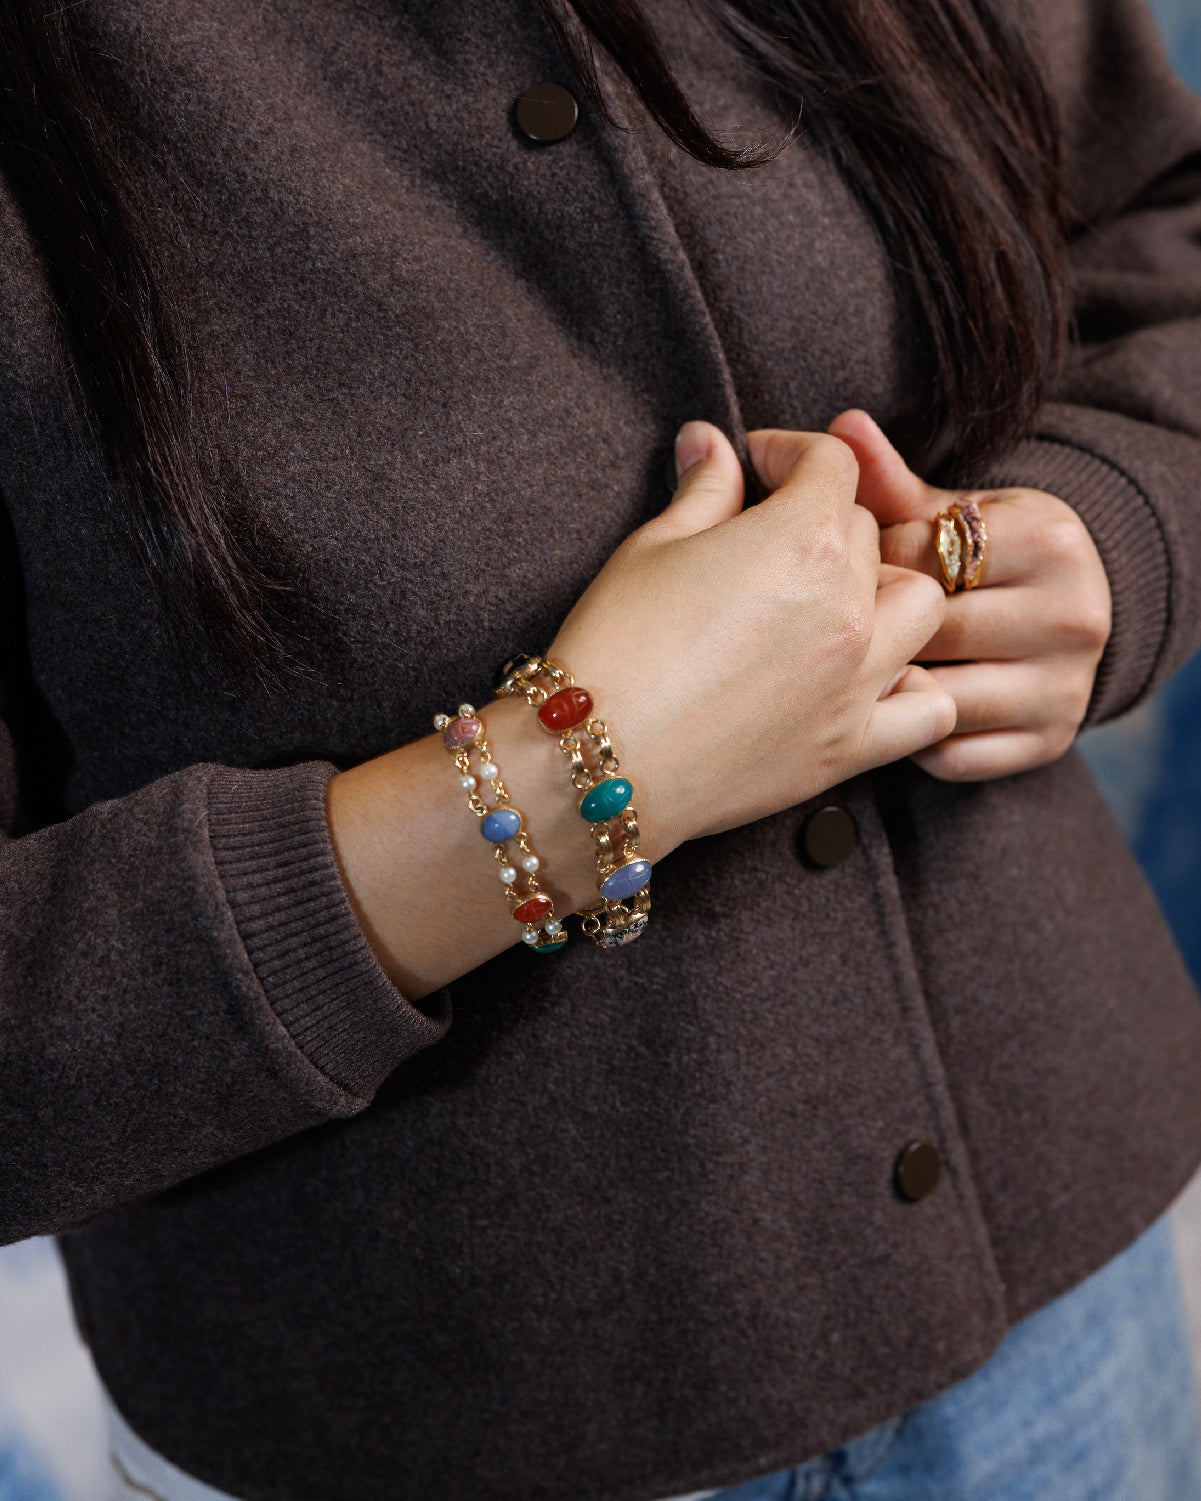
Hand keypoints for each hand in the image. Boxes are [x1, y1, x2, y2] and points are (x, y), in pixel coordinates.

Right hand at [549, 421, 955, 853]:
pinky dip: (915, 690)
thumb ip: (703, 490)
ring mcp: (859, 680)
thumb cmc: (615, 647)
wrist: (598, 760)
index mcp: (803, 539)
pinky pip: (930, 711)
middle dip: (821, 521)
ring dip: (886, 592)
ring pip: (921, 607)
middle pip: (868, 532)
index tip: (754, 468)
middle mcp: (849, 605)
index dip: (789, 453)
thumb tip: (709, 442)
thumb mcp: (651, 547)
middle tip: (766, 542)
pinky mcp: (850, 747)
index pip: (832, 464)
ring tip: (831, 605)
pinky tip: (868, 682)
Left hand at [828, 409, 1111, 780]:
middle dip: (874, 628)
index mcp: (1050, 539)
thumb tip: (841, 428)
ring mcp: (1064, 685)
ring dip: (887, 687)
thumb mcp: (953, 510)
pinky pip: (950, 754)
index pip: (919, 555)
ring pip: (935, 696)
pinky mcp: (1048, 740)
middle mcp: (1072, 614)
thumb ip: (891, 480)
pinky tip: (897, 708)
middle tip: (838, 627)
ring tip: (861, 669)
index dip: (869, 564)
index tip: (855, 571)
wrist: (1065, 614)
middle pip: (928, 629)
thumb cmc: (989, 556)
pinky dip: (912, 737)